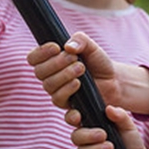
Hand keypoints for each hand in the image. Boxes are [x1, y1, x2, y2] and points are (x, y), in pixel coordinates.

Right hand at [28, 32, 148, 112]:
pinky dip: (69, 99)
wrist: (114, 80)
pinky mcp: (70, 107)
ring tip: (82, 69)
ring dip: (65, 76)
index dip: (41, 52)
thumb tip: (68, 47)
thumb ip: (80, 40)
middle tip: (76, 60)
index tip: (57, 47)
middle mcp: (51, 78)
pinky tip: (79, 90)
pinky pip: (62, 107)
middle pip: (40, 73)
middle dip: (57, 63)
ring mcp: (59, 93)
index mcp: (51, 62)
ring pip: (49, 87)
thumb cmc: (98, 62)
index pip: (33, 58)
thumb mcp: (92, 47)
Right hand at [68, 105, 148, 148]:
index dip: (72, 116)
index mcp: (92, 126)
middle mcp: (86, 140)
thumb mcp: (128, 126)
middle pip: (75, 136)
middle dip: (87, 135)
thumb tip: (108, 108)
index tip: (78, 117)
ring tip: (110, 147)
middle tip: (103, 135)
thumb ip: (120, 116)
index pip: (75, 118)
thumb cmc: (131, 143)